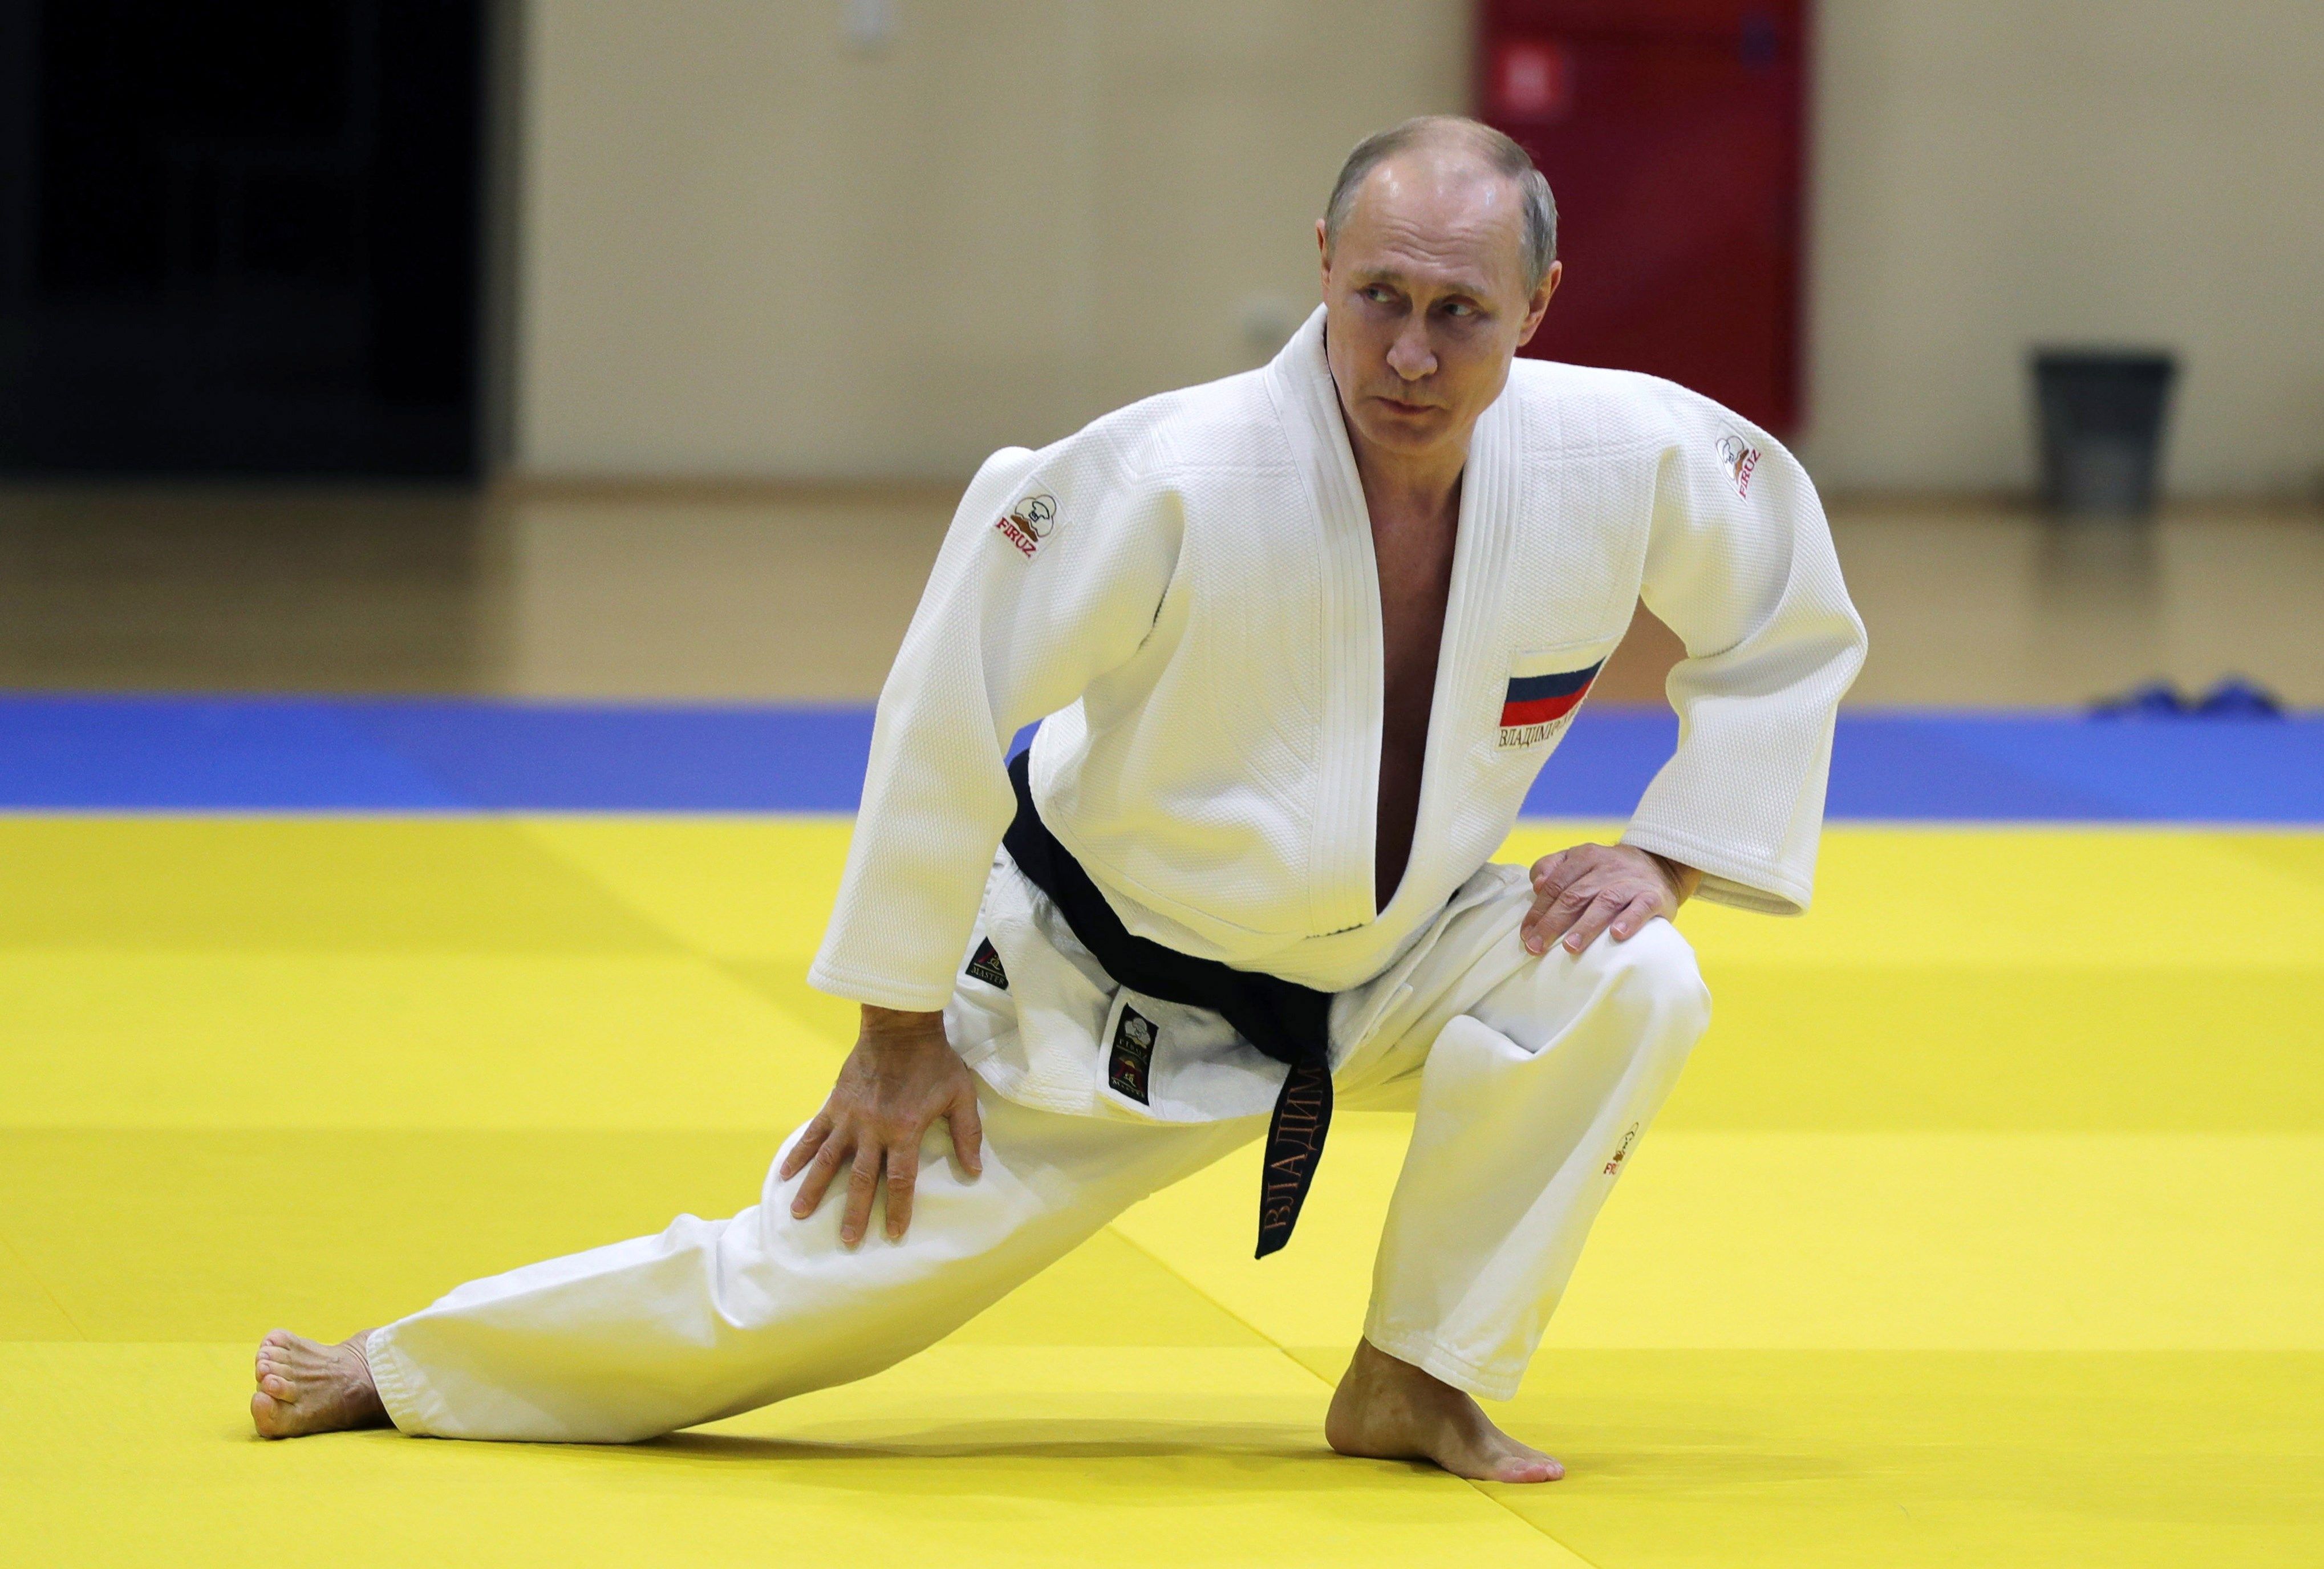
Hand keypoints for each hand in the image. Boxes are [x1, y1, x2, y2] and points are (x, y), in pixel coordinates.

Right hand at [780, 1006, 983, 1245]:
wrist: (901, 1025)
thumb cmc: (935, 1060)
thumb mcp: (961, 1095)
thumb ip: (966, 1134)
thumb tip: (974, 1171)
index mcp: (905, 1130)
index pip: (900, 1180)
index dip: (897, 1209)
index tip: (892, 1234)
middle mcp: (874, 1129)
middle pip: (861, 1179)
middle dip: (853, 1213)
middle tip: (847, 1241)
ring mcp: (850, 1117)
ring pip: (829, 1161)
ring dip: (814, 1189)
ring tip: (799, 1215)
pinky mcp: (835, 1103)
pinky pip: (814, 1133)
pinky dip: (799, 1154)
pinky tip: (785, 1174)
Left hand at [1522, 843, 1699, 956]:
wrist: (1659, 863)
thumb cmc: (1608, 871)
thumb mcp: (1578, 859)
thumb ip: (1552, 868)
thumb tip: (1536, 885)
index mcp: (1584, 856)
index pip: (1555, 885)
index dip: (1538, 910)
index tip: (1526, 935)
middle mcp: (1607, 867)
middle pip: (1575, 895)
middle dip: (1553, 923)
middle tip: (1537, 947)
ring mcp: (1631, 882)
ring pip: (1605, 902)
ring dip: (1586, 926)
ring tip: (1570, 946)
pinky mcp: (1654, 896)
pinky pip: (1641, 907)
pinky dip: (1629, 920)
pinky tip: (1617, 935)